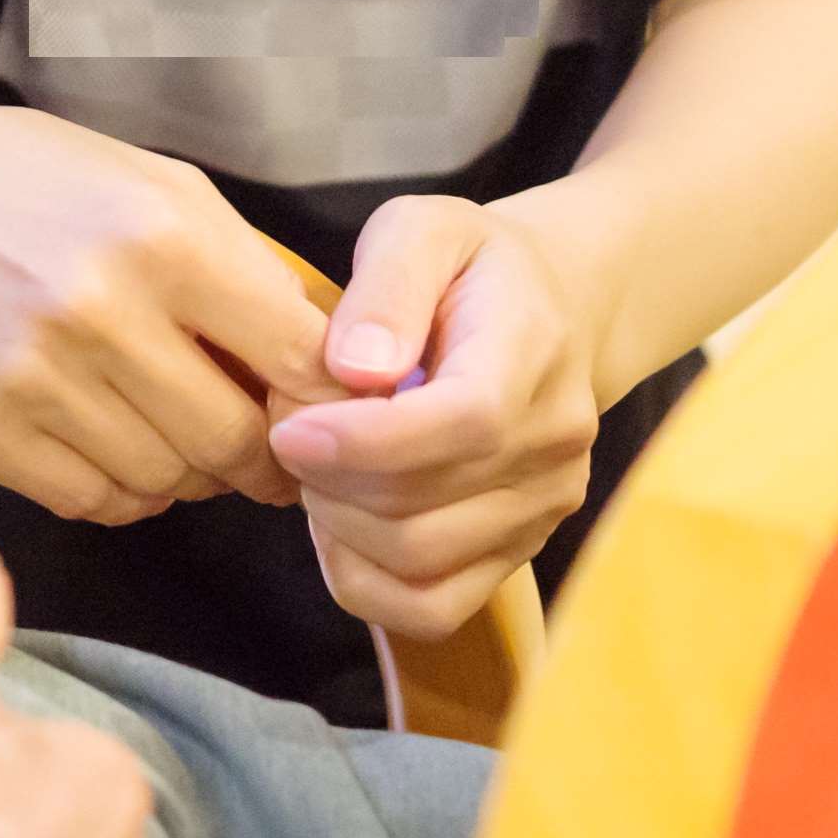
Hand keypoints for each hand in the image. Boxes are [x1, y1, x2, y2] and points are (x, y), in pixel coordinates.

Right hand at [0, 84, 337, 523]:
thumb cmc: (33, 178)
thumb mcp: (157, 184)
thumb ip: (247, 270)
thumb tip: (330, 374)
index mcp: (164, 235)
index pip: (298, 361)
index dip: (327, 402)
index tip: (326, 414)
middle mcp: (99, 310)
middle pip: (235, 442)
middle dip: (260, 451)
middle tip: (256, 444)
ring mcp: (29, 378)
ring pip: (164, 483)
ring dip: (184, 470)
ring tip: (168, 427)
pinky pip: (89, 500)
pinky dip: (118, 486)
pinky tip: (107, 438)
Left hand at [264, 197, 603, 640]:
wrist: (554, 309)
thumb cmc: (470, 266)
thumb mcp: (423, 229)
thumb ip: (388, 286)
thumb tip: (356, 369)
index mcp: (532, 355)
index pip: (462, 425)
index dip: (362, 442)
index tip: (286, 429)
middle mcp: (553, 446)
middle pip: (426, 511)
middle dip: (329, 485)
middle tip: (283, 437)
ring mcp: (544, 509)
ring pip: (422, 567)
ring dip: (340, 531)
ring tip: (312, 471)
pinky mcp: (520, 551)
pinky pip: (434, 608)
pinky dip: (366, 582)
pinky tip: (338, 523)